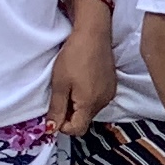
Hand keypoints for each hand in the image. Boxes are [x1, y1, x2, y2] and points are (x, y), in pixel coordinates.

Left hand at [46, 14, 114, 133]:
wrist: (93, 35)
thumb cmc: (74, 57)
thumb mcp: (59, 83)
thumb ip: (56, 108)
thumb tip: (52, 129)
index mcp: (89, 104)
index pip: (77, 130)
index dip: (62, 125)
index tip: (54, 111)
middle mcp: (103, 102)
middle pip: (84, 120)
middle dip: (70, 115)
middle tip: (59, 95)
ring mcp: (109, 94)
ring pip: (91, 110)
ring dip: (79, 105)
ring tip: (70, 86)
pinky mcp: (112, 86)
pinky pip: (97, 100)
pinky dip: (88, 97)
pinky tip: (82, 81)